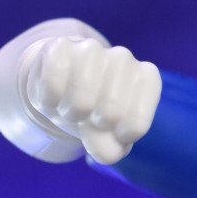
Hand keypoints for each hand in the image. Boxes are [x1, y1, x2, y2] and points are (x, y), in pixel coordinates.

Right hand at [26, 34, 161, 165]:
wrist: (62, 85)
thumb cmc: (94, 112)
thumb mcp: (107, 137)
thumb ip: (112, 149)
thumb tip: (109, 152)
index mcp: (147, 78)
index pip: (137, 125)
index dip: (119, 136)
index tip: (113, 128)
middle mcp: (124, 58)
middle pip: (110, 113)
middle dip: (93, 124)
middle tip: (89, 114)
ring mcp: (93, 48)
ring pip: (81, 98)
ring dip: (71, 112)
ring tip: (72, 106)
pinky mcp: (60, 44)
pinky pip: (53, 82)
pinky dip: (49, 100)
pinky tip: (54, 95)